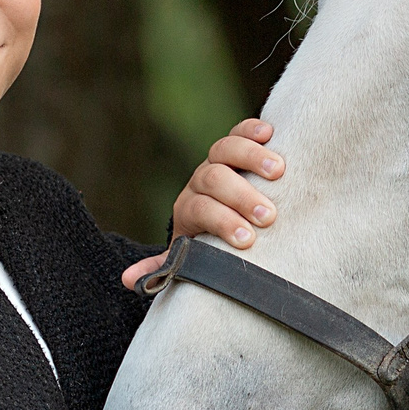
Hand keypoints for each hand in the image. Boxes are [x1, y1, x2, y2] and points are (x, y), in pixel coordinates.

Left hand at [121, 119, 281, 289]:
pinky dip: (253, 128)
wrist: (217, 215)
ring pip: (226, 148)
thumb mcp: (186, 256)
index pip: (201, 209)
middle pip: (215, 178)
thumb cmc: (208, 241)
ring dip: (252, 157)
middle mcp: (201, 180)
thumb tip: (129, 280)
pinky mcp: (237, 146)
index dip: (222, 222)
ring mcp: (218, 160)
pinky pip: (240, 131)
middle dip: (241, 196)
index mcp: (189, 207)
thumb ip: (164, 268)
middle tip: (267, 216)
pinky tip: (270, 132)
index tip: (246, 240)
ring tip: (279, 172)